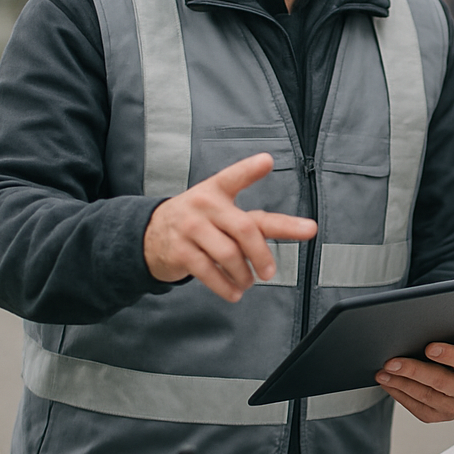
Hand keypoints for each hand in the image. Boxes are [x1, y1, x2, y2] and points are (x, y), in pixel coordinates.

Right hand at [143, 153, 316, 301]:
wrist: (149, 235)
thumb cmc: (198, 221)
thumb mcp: (222, 210)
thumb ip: (257, 219)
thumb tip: (305, 228)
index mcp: (216, 190)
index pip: (234, 177)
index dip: (250, 169)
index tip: (267, 162)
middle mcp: (204, 205)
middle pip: (244, 228)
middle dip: (262, 254)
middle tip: (270, 271)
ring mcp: (190, 228)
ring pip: (228, 254)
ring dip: (244, 274)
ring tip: (249, 282)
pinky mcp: (180, 251)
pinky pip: (208, 272)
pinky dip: (225, 286)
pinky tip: (234, 292)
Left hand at [376, 343, 453, 422]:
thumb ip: (447, 336)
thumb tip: (417, 331)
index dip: (449, 354)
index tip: (429, 348)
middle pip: (440, 381)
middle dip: (413, 370)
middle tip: (391, 362)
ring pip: (425, 396)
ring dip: (400, 383)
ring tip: (383, 373)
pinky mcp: (440, 417)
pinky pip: (417, 407)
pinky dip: (400, 394)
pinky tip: (389, 384)